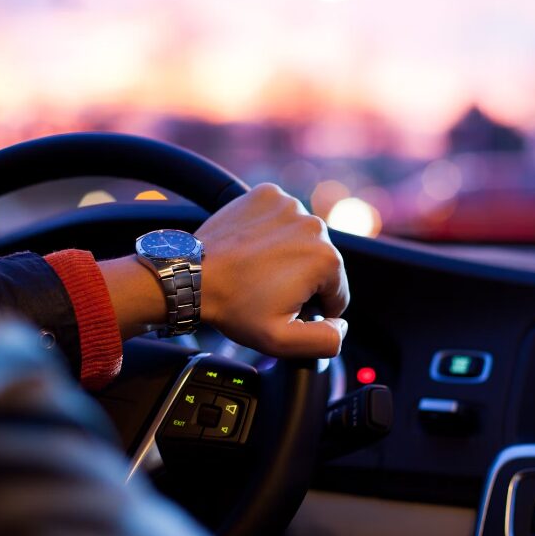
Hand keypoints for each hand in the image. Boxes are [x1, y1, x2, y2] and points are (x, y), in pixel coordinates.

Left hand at [195, 183, 348, 357]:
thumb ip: (325, 340)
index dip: (313, 309)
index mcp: (326, 259)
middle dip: (301, 280)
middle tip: (266, 291)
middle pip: (321, 264)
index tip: (283, 308)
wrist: (192, 275)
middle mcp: (314, 225)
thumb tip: (342, 325)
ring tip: (257, 270)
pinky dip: (272, 231)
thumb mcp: (282, 340)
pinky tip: (253, 248)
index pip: (337, 293)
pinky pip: (281, 217)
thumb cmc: (233, 306)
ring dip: (288, 254)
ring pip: (302, 239)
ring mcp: (289, 205)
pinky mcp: (267, 194)